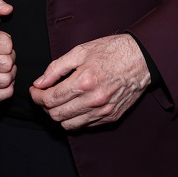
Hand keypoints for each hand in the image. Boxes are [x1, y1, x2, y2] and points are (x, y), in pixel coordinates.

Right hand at [0, 0, 14, 102]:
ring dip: (10, 73)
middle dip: (11, 57)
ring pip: (3, 80)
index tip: (0, 40)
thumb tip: (8, 9)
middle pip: (6, 64)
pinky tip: (4, 81)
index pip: (6, 45)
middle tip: (4, 53)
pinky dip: (5, 91)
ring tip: (3, 65)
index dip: (8, 42)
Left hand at [30, 34, 150, 129]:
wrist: (142, 58)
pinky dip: (75, 118)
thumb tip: (39, 83)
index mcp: (84, 81)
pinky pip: (85, 126)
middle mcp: (94, 100)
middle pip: (57, 115)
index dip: (37, 96)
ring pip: (69, 125)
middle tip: (44, 95)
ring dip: (59, 115)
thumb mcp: (80, 51)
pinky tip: (75, 105)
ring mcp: (103, 111)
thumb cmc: (111, 51)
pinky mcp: (111, 117)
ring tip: (59, 101)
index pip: (50, 99)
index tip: (35, 90)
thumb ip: (56, 68)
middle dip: (45, 106)